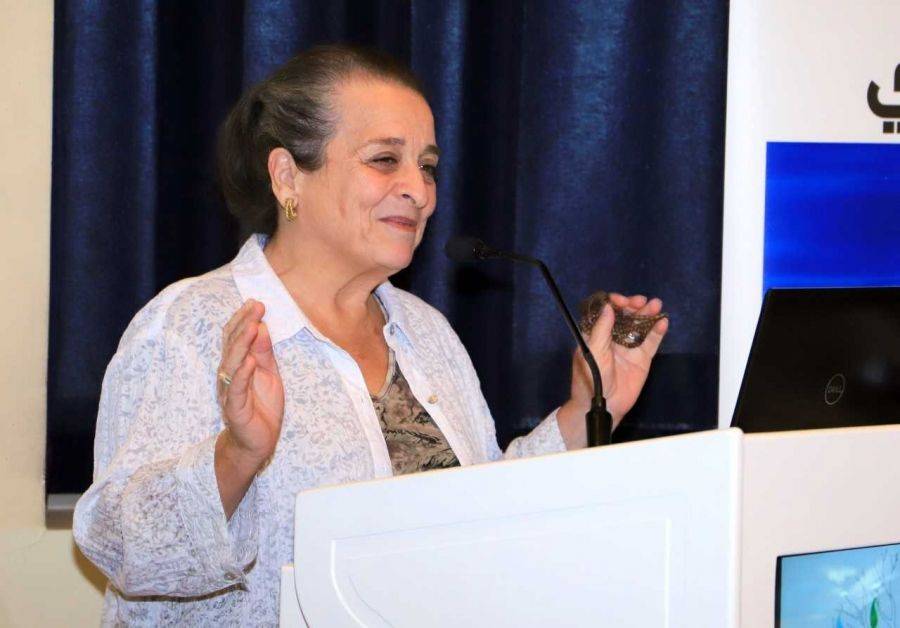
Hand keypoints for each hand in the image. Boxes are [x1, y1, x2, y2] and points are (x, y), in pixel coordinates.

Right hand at [216, 299, 284, 470]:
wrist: (257, 442)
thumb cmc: (262, 406)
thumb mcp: (269, 373)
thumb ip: (264, 352)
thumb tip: (263, 325)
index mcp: (237, 364)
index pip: (236, 337)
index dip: (244, 319)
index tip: (256, 302)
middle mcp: (229, 375)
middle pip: (233, 345)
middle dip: (244, 324)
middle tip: (257, 306)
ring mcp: (231, 391)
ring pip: (233, 363)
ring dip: (243, 344)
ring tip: (253, 326)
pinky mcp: (235, 409)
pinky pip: (237, 389)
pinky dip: (243, 374)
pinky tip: (250, 362)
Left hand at [561, 293, 667, 442]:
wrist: (604, 405)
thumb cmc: (590, 378)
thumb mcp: (593, 351)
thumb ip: (601, 329)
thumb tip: (608, 307)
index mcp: (596, 334)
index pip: (606, 312)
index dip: (613, 303)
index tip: (620, 300)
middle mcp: (613, 338)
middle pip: (625, 315)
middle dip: (633, 305)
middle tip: (640, 301)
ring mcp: (628, 347)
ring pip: (639, 326)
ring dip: (647, 313)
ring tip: (656, 304)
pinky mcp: (642, 358)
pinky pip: (651, 341)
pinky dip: (657, 331)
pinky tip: (663, 321)